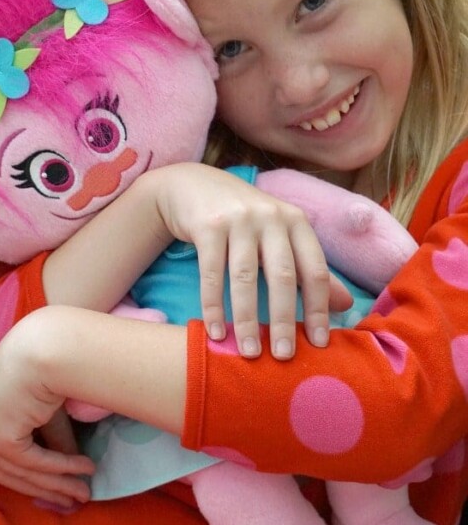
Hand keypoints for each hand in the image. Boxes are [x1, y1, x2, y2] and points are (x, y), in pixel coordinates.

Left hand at [0, 318, 94, 507]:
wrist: (43, 345)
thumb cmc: (43, 364)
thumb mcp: (45, 410)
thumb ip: (51, 441)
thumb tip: (66, 469)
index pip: (1, 455)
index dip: (32, 475)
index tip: (58, 486)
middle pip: (9, 471)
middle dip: (46, 487)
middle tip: (74, 498)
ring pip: (22, 472)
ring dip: (58, 483)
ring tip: (84, 490)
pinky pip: (33, 463)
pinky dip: (60, 468)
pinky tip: (83, 467)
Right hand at [150, 163, 350, 359]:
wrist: (195, 186)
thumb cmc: (244, 219)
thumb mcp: (280, 236)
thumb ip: (309, 267)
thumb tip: (346, 306)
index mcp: (296, 221)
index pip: (315, 270)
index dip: (319, 309)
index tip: (319, 344)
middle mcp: (271, 217)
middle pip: (283, 276)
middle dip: (284, 320)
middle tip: (283, 356)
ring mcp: (238, 219)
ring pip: (245, 277)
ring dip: (247, 319)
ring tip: (248, 351)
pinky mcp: (207, 225)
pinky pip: (211, 273)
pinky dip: (213, 306)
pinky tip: (215, 331)